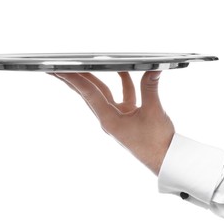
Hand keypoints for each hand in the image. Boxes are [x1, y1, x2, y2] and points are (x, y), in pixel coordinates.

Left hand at [51, 71, 174, 174]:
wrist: (165, 159)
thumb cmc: (156, 143)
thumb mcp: (153, 112)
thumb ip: (150, 87)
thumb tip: (153, 69)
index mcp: (109, 120)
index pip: (89, 94)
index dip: (75, 79)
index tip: (60, 70)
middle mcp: (109, 119)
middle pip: (89, 94)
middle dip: (75, 80)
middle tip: (59, 66)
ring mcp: (118, 118)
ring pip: (103, 94)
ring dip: (96, 79)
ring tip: (84, 64)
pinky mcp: (128, 117)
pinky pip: (122, 96)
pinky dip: (123, 83)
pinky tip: (123, 71)